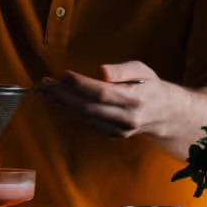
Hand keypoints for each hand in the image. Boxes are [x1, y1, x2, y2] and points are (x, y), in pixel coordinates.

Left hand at [39, 62, 168, 139]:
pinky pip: (86, 124)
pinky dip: (69, 113)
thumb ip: (123, 70)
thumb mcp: (142, 70)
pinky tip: (57, 102)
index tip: (63, 74)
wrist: (163, 113)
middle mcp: (126, 118)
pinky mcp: (111, 136)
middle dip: (62, 95)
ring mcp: (118, 130)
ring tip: (44, 92)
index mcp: (134, 100)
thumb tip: (103, 71)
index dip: (80, 84)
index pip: (102, 92)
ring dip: (60, 105)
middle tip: (44, 83)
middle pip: (88, 108)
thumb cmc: (149, 86)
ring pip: (83, 118)